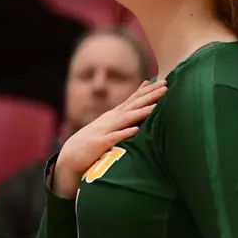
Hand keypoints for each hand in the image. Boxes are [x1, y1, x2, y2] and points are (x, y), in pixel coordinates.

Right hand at [51, 80, 166, 196]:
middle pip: (133, 105)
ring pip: (125, 119)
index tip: (164, 82)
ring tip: (155, 106)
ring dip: (140, 112)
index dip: (149, 90)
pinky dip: (124, 133)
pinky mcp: (100, 144)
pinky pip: (113, 138)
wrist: (71, 155)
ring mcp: (105, 130)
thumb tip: (140, 103)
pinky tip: (135, 130)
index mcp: (115, 115)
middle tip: (166, 86)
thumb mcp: (110, 125)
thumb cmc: (95, 140)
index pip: (134, 99)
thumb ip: (124, 114)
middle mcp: (111, 119)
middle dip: (150, 96)